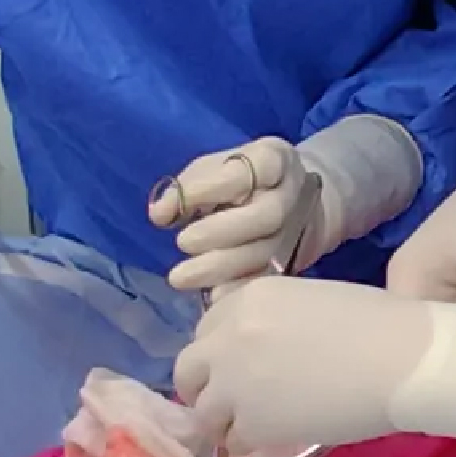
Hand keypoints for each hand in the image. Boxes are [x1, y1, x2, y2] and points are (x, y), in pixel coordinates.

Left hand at [148, 116, 422, 295]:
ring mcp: (295, 229)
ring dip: (222, 267)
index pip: (252, 169)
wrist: (290, 201)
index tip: (179, 204)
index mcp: (274, 158)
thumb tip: (160, 213)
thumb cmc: (238, 179)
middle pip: (267, 215)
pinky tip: (211, 297)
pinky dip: (238, 288)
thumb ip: (186, 187)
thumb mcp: (211, 169)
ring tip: (182, 276)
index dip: (213, 188)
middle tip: (182, 242)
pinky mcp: (290, 260)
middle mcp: (291, 193)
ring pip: (266, 251)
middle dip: (220, 232)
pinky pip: (268, 279)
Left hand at [174, 275, 455, 456]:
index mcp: (247, 297)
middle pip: (189, 367)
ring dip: (221, 421)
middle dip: (203, 386)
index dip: (220, 351)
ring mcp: (234, 379)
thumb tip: (262, 352)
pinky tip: (269, 440)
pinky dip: (245, 443)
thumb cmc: (380, 324)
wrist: (406, 358)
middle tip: (225, 403)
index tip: (236, 367)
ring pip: (202, 410)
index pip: (208, 327)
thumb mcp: (310, 302)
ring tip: (248, 428)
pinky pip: (231, 438)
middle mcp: (228, 334)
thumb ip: (271, 322)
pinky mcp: (251, 419)